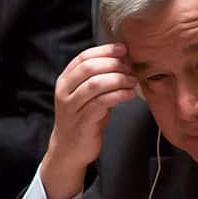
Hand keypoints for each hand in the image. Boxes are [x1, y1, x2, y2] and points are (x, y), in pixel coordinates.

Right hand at [41, 43, 137, 198]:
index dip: (105, 51)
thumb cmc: (84, 119)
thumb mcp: (89, 95)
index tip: (123, 49)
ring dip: (118, 79)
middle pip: (89, 67)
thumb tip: (124, 63)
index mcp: (65, 80)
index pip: (84, 57)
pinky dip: (118, 95)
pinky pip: (102, 102)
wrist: (70, 149)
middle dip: (113, 64)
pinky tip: (130, 94)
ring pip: (95, 84)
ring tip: (132, 80)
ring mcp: (72, 107)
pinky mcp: (82, 121)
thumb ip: (100, 79)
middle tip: (130, 66)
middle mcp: (65, 91)